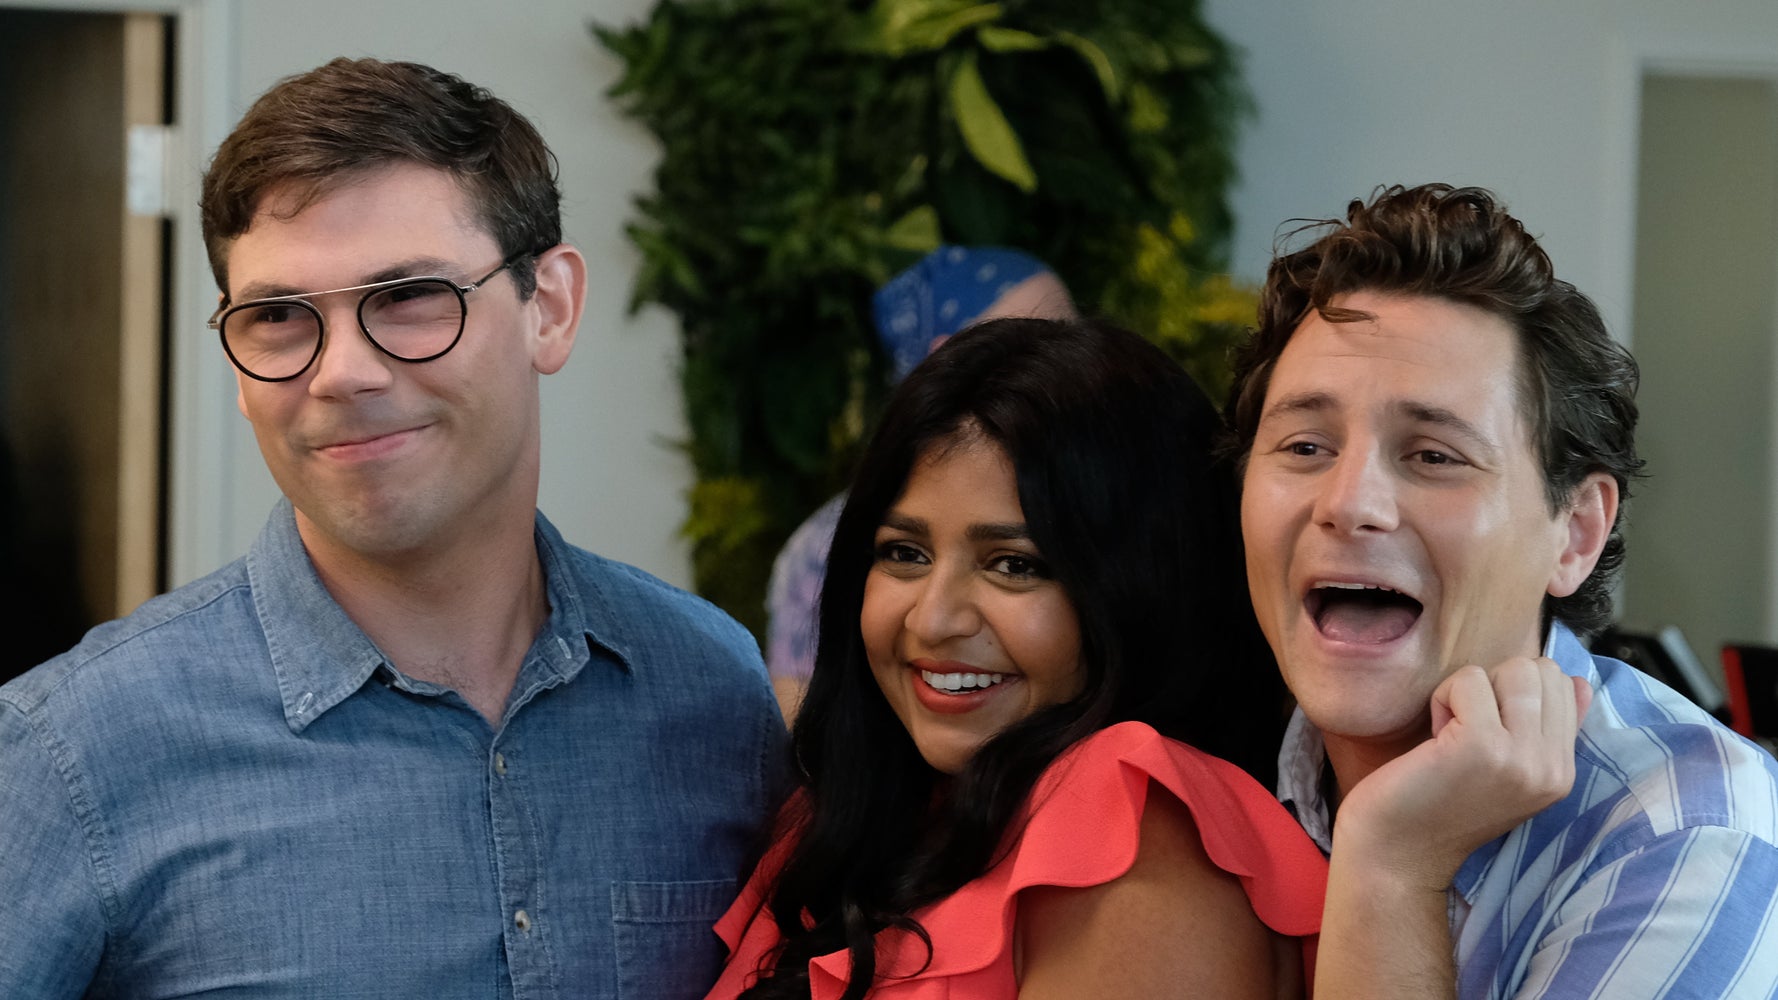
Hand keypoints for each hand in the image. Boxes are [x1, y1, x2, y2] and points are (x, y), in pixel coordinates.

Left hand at [1333, 657, 1590, 890]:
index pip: (1565, 684)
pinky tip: (1434, 738)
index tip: (1484, 730)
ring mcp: (1522, 757)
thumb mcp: (1509, 769)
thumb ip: (1545, 729)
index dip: (1513, 691)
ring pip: (1513, 669)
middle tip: (1466, 729)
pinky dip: (1443, 697)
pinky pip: (1469, 679)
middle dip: (1496, 684)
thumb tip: (1576, 681)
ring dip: (1470, 689)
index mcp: (1563, 772)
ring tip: (1451, 733)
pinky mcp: (1482, 745)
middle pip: (1542, 670)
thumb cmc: (1440, 803)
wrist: (1397, 853)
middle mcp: (1553, 768)